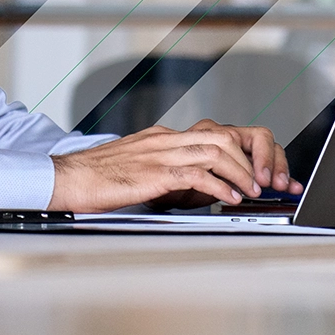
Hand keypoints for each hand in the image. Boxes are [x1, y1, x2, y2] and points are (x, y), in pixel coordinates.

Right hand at [48, 119, 303, 212]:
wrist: (66, 178)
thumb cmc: (98, 179)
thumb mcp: (139, 168)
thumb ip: (167, 171)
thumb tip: (197, 187)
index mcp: (164, 136)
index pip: (216, 134)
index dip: (244, 151)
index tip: (261, 171)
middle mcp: (167, 139)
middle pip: (225, 136)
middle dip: (252, 158)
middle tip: (267, 181)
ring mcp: (161, 152)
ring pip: (217, 152)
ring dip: (243, 173)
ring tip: (255, 191)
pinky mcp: (154, 173)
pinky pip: (197, 174)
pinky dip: (220, 186)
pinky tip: (230, 199)